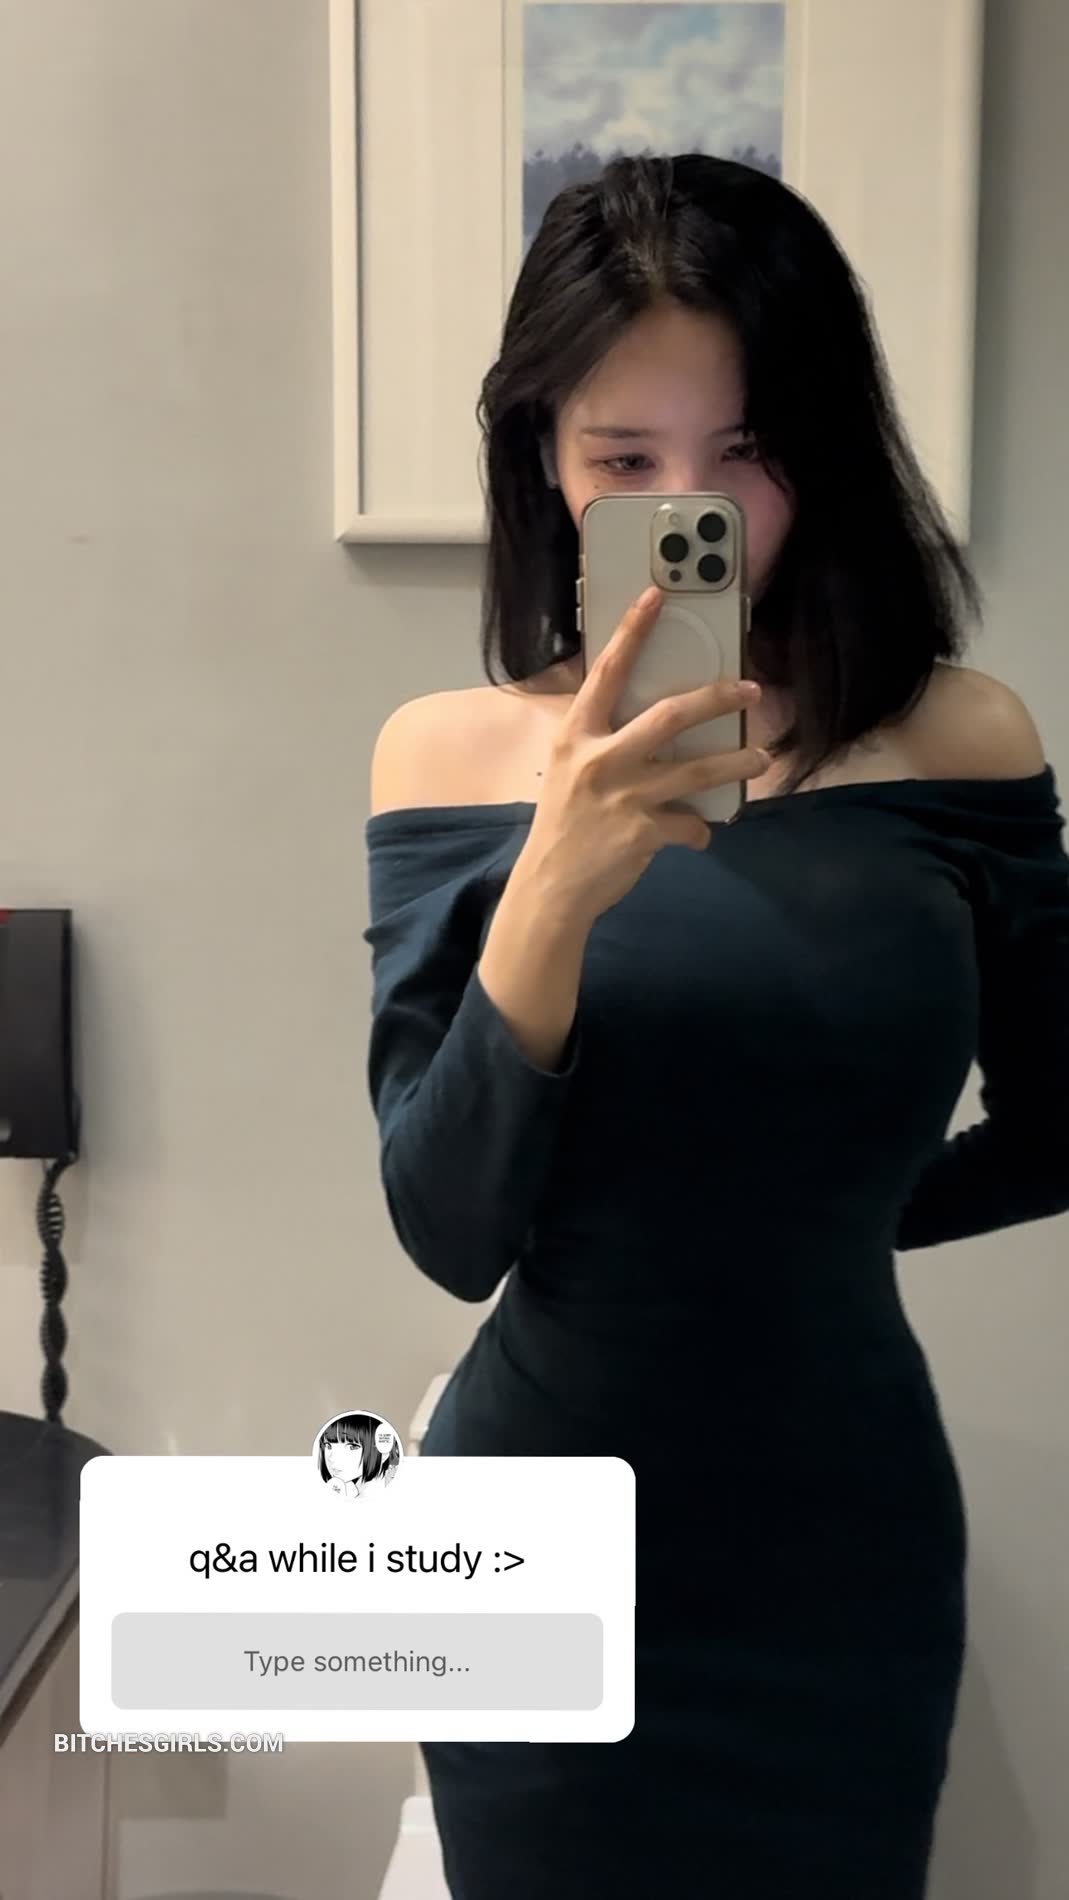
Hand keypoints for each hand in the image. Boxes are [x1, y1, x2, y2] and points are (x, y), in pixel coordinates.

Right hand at [519, 585, 768, 929]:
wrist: (551, 888)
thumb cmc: (562, 825)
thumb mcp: (566, 771)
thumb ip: (600, 743)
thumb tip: (648, 722)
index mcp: (576, 737)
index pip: (606, 674)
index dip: (632, 633)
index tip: (656, 596)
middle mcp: (600, 760)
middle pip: (669, 716)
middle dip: (716, 699)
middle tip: (750, 691)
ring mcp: (624, 797)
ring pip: (697, 771)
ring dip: (736, 762)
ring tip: (761, 757)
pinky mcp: (644, 833)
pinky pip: (690, 825)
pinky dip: (699, 831)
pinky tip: (696, 834)